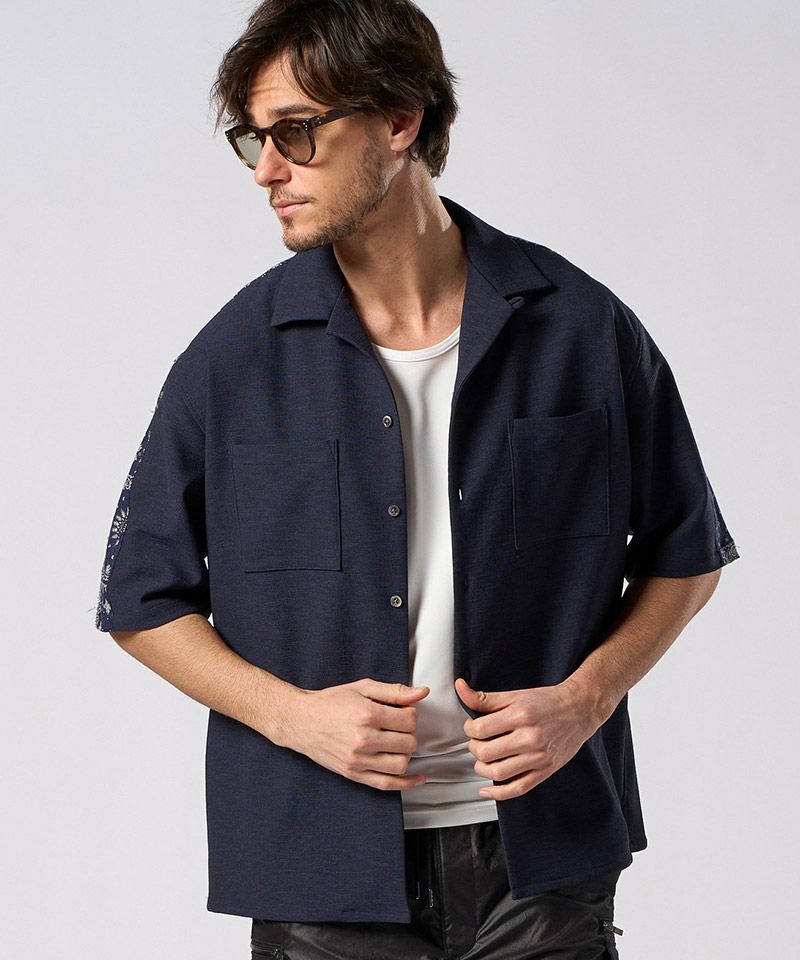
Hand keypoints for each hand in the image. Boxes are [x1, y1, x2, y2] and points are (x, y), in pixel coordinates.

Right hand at [280, 679, 429, 791]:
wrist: (301, 721)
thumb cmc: (330, 702)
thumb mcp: (362, 688)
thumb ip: (394, 691)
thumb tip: (421, 693)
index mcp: (367, 715)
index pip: (409, 720)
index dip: (411, 713)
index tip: (402, 711)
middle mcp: (363, 739)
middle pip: (408, 742)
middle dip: (409, 732)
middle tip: (399, 726)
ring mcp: (358, 760)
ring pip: (401, 764)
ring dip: (406, 753)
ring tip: (397, 743)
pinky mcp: (353, 774)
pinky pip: (386, 784)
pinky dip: (407, 783)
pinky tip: (417, 778)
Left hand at [456, 676, 600, 800]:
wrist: (579, 710)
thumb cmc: (547, 702)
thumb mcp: (515, 695)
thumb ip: (484, 698)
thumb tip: (460, 689)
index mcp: (520, 716)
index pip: (480, 729)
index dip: (469, 729)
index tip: (473, 727)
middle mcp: (529, 738)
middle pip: (486, 752)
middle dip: (474, 747)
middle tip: (477, 741)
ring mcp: (538, 757)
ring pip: (497, 772)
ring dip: (482, 767)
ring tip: (483, 758)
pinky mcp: (545, 771)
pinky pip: (518, 788)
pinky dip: (498, 793)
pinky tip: (487, 789)